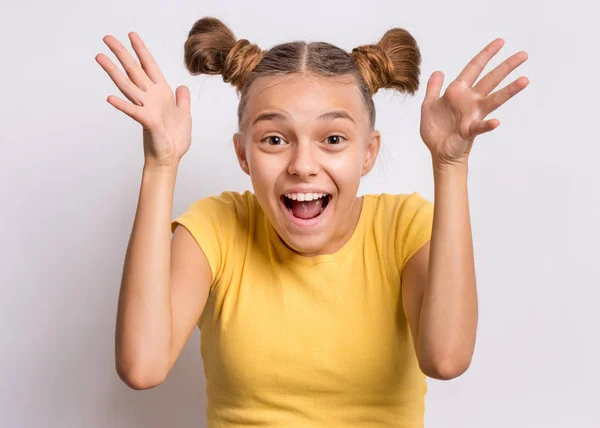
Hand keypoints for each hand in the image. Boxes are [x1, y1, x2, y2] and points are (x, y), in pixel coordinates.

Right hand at [96, 32, 191, 167]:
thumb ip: (182, 100)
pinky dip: (122, 105)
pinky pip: (133, 111)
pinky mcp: (147, 122)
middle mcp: (151, 98)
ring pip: (128, 85)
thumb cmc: (175, 139)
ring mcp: (147, 108)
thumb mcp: (185, 115)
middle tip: (107, 38)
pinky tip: (109, 98)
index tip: (132, 35)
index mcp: (161, 94)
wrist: (171, 158)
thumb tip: (182, 86)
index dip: (142, 50)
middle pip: (134, 70)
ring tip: (100, 57)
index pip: (150, 66)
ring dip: (114, 71)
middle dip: (122, 53)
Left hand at [419, 38, 528, 167]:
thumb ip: (433, 88)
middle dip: (506, 67)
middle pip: (491, 80)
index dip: (486, 55)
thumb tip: (438, 71)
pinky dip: (488, 125)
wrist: (438, 151)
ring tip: (524, 80)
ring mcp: (472, 115)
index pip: (474, 68)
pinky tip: (496, 122)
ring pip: (494, 99)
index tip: (501, 42)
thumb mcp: (429, 105)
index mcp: (458, 92)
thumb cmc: (435, 130)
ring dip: (509, 90)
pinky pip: (481, 126)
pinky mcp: (469, 130)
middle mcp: (469, 101)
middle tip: (523, 55)